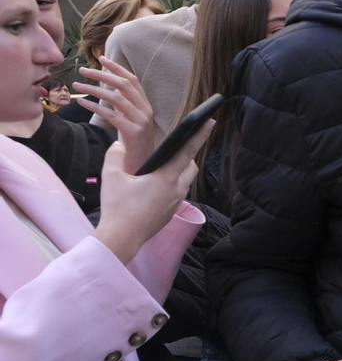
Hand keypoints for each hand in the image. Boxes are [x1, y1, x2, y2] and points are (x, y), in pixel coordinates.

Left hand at [75, 58, 160, 168]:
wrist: (145, 172)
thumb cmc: (134, 149)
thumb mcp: (130, 124)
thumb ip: (123, 108)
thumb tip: (108, 93)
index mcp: (146, 107)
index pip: (133, 81)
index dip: (118, 68)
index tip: (102, 58)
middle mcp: (146, 111)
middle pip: (125, 85)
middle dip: (103, 74)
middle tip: (84, 70)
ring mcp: (142, 122)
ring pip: (117, 97)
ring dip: (94, 89)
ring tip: (76, 85)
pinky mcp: (134, 132)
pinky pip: (111, 115)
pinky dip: (95, 107)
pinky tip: (82, 103)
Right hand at [94, 124, 211, 264]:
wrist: (121, 239)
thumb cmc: (117, 208)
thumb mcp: (112, 176)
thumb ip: (115, 155)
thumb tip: (119, 145)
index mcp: (166, 178)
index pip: (187, 151)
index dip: (199, 135)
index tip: (210, 121)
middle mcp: (176, 190)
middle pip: (190, 166)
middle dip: (188, 154)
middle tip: (180, 145)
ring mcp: (175, 203)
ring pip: (185, 181)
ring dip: (180, 171)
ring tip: (165, 164)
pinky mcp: (170, 213)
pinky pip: (177, 193)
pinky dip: (172, 184)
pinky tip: (157, 184)